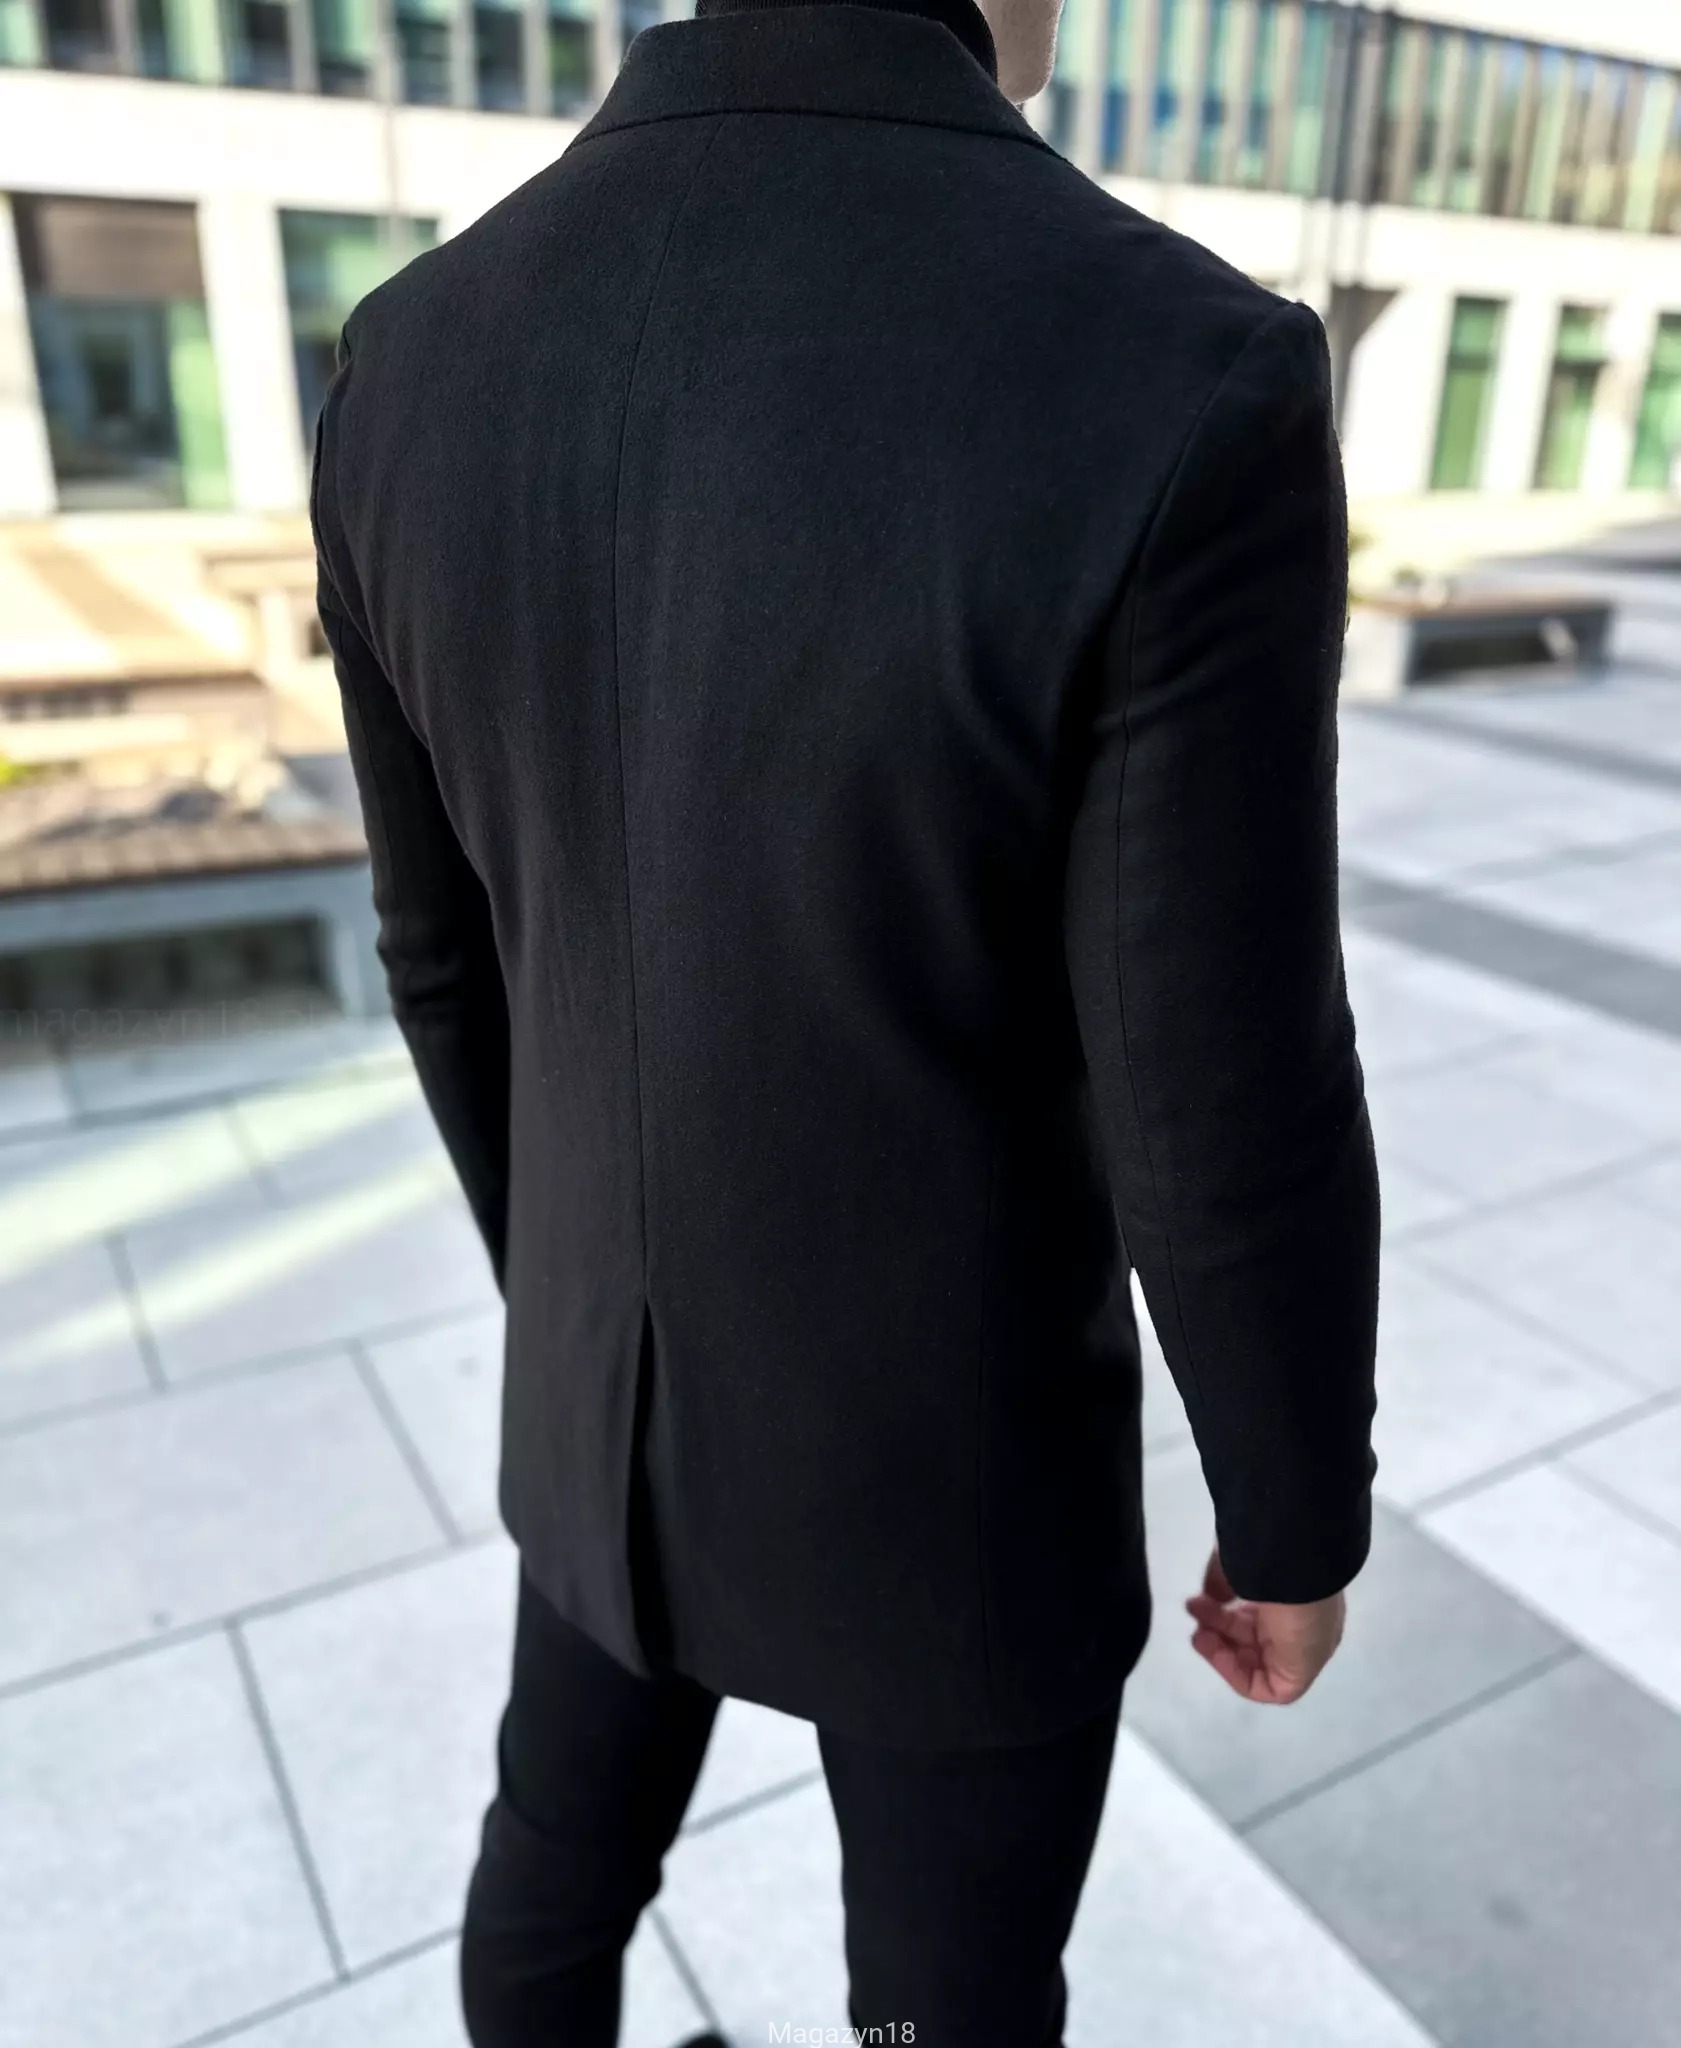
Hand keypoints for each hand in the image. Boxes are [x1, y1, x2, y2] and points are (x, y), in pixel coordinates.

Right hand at [1185, 1548, 1345, 1704]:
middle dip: (1218, 1626)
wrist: (1296, 1563)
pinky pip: (1264, 1686)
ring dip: (1220, 1649)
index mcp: (1296, 1596)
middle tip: (1193, 1610)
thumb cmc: (1270, 1558)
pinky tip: (1214, 1652)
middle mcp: (1303, 1624)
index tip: (1204, 1598)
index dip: (1228, 1611)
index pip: (1259, 1614)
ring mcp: (1304, 1651)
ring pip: (1255, 1660)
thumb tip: (1210, 1598)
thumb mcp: (1237, 1566)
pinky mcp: (1300, 1675)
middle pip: (1253, 1637)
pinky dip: (1235, 1674)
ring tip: (1196, 1632)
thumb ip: (1221, 1584)